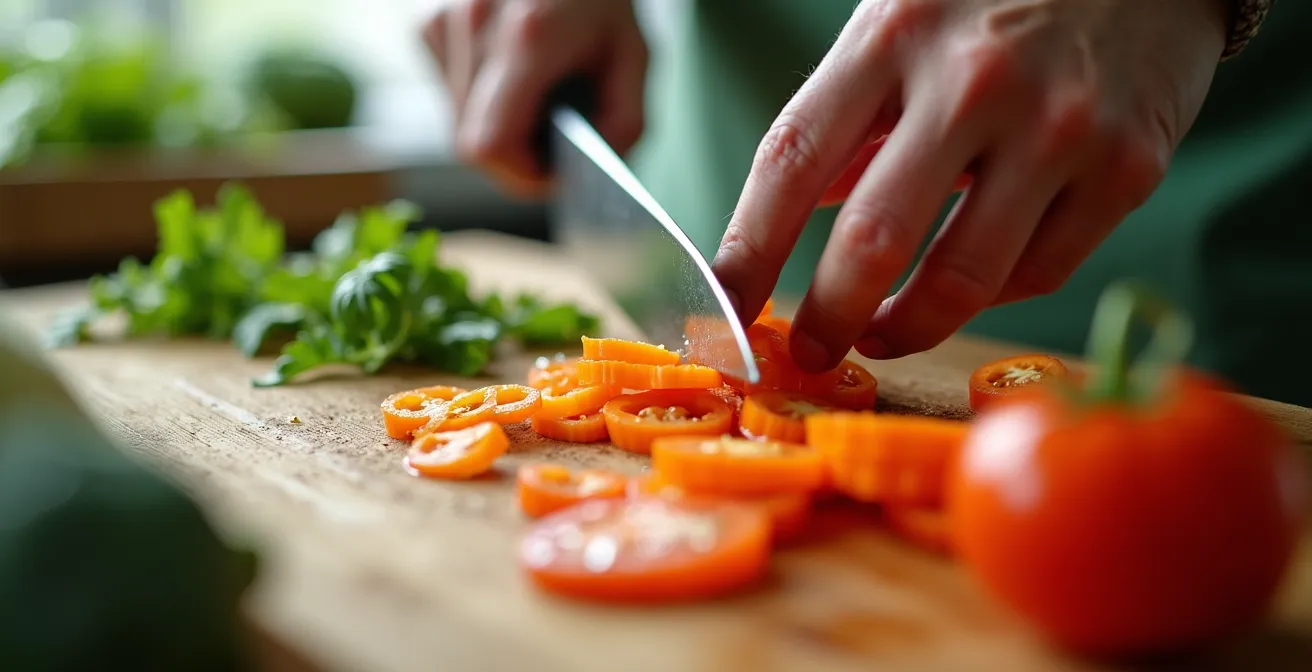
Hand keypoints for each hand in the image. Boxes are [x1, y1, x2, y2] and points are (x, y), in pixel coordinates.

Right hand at [423, 0, 647, 196]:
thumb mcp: (635, 55)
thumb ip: (624, 119)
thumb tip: (590, 171)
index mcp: (528, 37)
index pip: (492, 145)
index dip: (521, 176)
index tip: (553, 175)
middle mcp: (474, 27)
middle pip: (471, 143)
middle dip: (514, 159)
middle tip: (551, 149)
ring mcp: (445, 23)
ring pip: (457, 123)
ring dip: (496, 129)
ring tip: (534, 99)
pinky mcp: (430, 25)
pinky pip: (449, 93)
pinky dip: (479, 101)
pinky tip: (510, 74)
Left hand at [712, 0, 1227, 370]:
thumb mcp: (903, 24)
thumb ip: (850, 117)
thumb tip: (801, 210)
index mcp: (894, 34)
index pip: (791, 158)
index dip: (748, 249)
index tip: (727, 306)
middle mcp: (975, 81)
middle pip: (873, 237)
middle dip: (828, 315)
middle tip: (810, 349)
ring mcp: (1058, 127)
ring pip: (964, 277)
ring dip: (909, 327)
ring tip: (882, 335)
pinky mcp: (1128, 167)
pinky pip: (1041, 271)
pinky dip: (992, 296)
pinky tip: (970, 286)